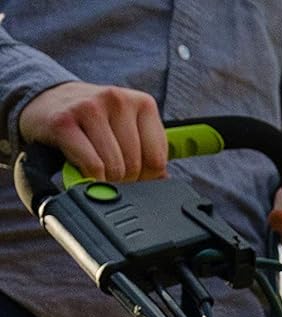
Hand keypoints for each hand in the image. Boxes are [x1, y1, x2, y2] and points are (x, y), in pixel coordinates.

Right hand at [18, 81, 167, 181]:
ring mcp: (90, 107)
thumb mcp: (128, 129)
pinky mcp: (65, 121)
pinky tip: (83, 167)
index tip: (134, 172)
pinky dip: (90, 176)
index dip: (147, 176)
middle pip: (136, 165)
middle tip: (112, 171)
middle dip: (125, 178)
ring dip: (107, 178)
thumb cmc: (94, 123)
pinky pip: (92, 166)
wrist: (47, 101)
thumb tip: (164, 181)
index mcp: (143, 103)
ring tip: (98, 167)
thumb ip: (149, 150)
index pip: (158, 159)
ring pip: (115, 167)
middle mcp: (117, 99)